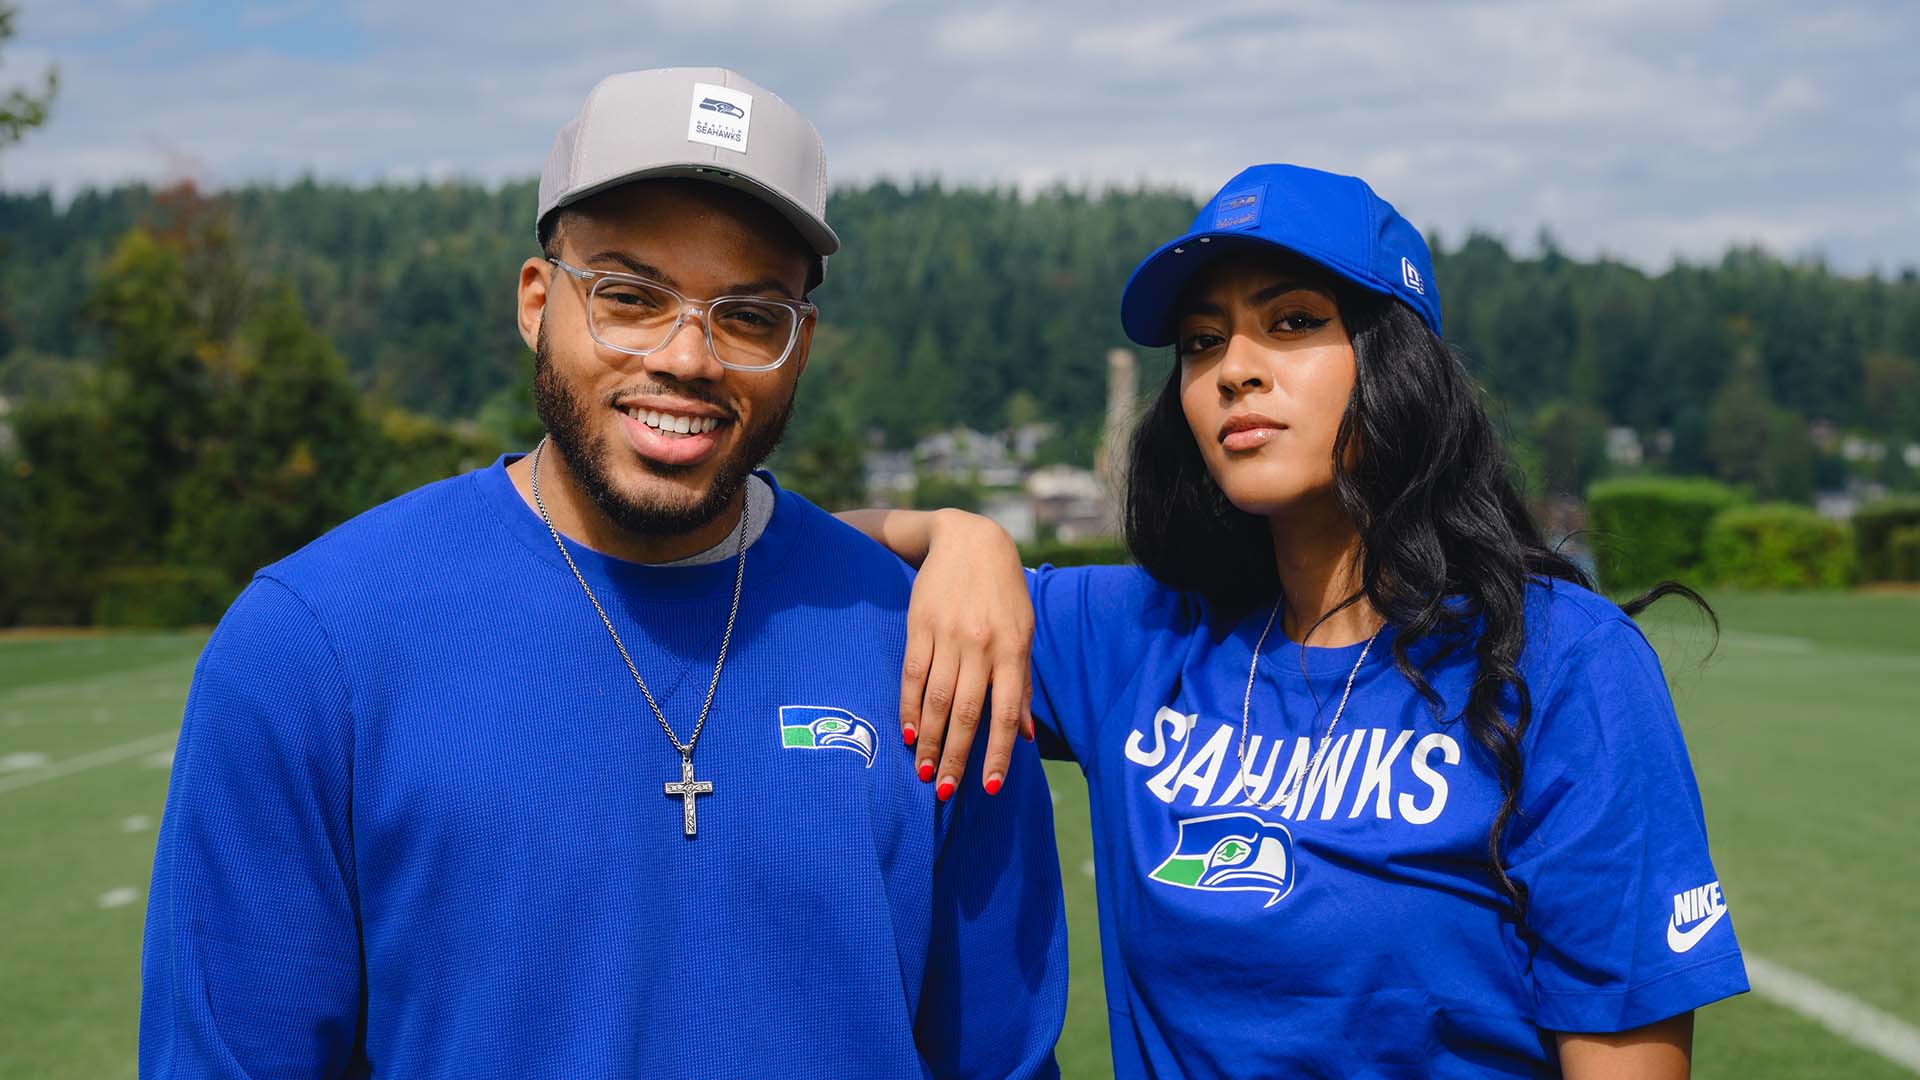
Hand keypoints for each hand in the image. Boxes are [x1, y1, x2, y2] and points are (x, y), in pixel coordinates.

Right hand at [901, 510, 1034, 798]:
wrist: (967, 540)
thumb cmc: (1003, 593)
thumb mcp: (1023, 631)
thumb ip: (1021, 683)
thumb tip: (1025, 736)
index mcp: (1012, 649)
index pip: (1005, 714)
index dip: (998, 754)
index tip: (992, 788)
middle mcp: (980, 645)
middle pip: (965, 713)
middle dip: (955, 756)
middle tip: (945, 791)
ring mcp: (948, 635)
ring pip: (935, 699)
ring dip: (928, 740)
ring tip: (924, 770)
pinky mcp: (920, 625)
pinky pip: (912, 675)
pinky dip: (909, 707)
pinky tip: (908, 733)